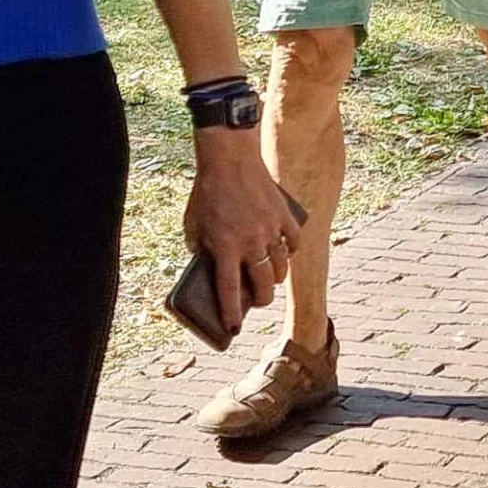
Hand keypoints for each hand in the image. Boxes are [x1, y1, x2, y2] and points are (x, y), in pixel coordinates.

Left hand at [184, 130, 303, 336]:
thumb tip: (212, 269)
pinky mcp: (284, 215)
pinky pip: (295, 243)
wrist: (229, 158)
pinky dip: (292, 251)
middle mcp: (250, 242)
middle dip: (260, 301)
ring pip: (281, 268)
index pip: (229, 291)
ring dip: (275, 278)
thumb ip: (202, 250)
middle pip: (262, 286)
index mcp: (224, 247)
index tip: (233, 328)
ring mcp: (270, 229)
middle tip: (257, 302)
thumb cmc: (207, 193)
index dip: (231, 313)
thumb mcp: (193, 226)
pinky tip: (284, 251)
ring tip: (269, 278)